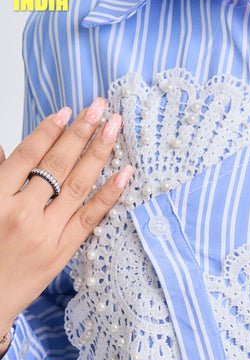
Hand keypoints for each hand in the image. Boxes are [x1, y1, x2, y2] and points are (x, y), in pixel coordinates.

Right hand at [0, 99, 132, 355]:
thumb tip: (7, 150)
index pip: (27, 155)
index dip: (48, 131)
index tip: (67, 111)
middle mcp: (21, 212)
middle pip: (57, 164)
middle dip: (81, 132)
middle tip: (101, 108)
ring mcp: (45, 232)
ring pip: (77, 185)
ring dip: (99, 153)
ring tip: (115, 128)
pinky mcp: (63, 251)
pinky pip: (91, 217)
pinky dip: (110, 194)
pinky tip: (126, 173)